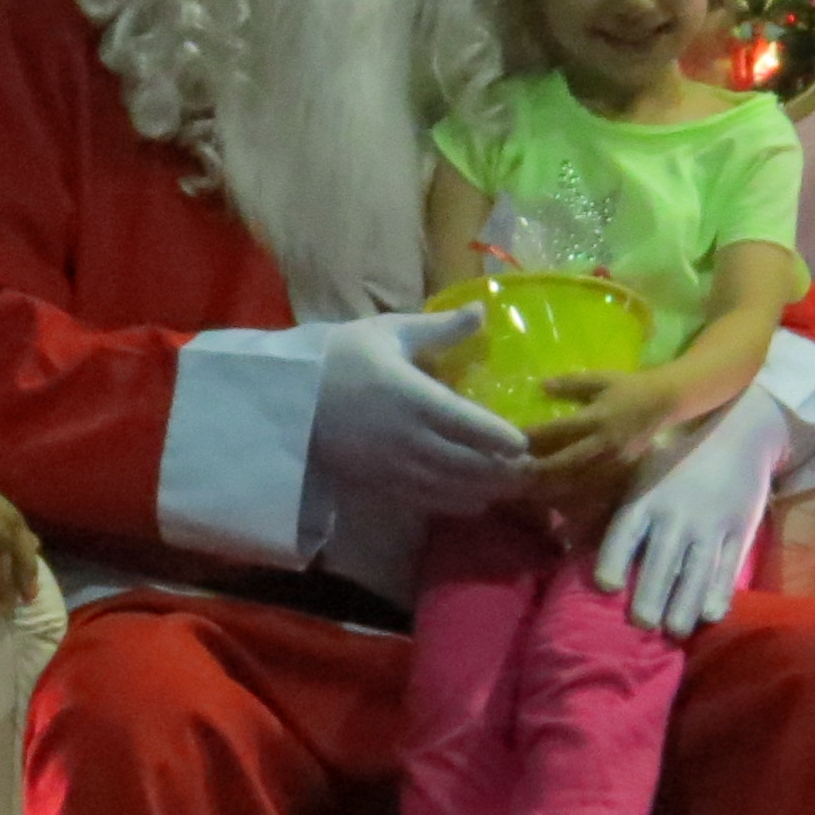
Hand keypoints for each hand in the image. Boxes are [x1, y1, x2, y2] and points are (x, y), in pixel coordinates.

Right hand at [311, 307, 532, 516]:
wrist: (284, 397)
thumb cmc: (338, 357)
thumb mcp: (388, 332)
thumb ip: (440, 328)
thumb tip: (482, 311)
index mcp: (414, 398)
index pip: (472, 426)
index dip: (504, 439)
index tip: (525, 442)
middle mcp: (409, 440)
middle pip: (470, 466)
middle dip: (504, 471)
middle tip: (530, 470)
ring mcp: (394, 468)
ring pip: (452, 489)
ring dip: (484, 490)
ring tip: (508, 487)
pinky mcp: (379, 485)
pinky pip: (427, 502)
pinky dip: (456, 503)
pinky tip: (472, 500)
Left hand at [527, 368, 686, 481]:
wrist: (664, 403)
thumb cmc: (628, 388)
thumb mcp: (600, 379)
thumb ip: (571, 384)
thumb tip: (542, 386)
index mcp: (597, 417)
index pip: (560, 430)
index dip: (535, 437)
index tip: (513, 441)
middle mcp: (605, 442)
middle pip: (567, 462)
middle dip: (540, 470)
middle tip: (516, 474)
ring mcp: (614, 460)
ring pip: (580, 480)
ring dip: (553, 486)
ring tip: (528, 489)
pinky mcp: (621, 471)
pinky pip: (595, 488)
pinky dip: (575, 494)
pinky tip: (556, 498)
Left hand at [598, 383, 795, 637]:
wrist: (738, 435)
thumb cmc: (677, 458)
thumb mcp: (642, 472)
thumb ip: (616, 506)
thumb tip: (567, 536)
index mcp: (646, 498)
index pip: (625, 533)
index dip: (613, 560)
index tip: (606, 586)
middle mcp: (676, 514)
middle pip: (661, 562)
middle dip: (651, 597)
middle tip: (642, 624)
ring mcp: (710, 525)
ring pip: (696, 572)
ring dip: (684, 605)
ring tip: (674, 631)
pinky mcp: (738, 532)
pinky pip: (728, 568)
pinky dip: (719, 594)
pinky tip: (709, 615)